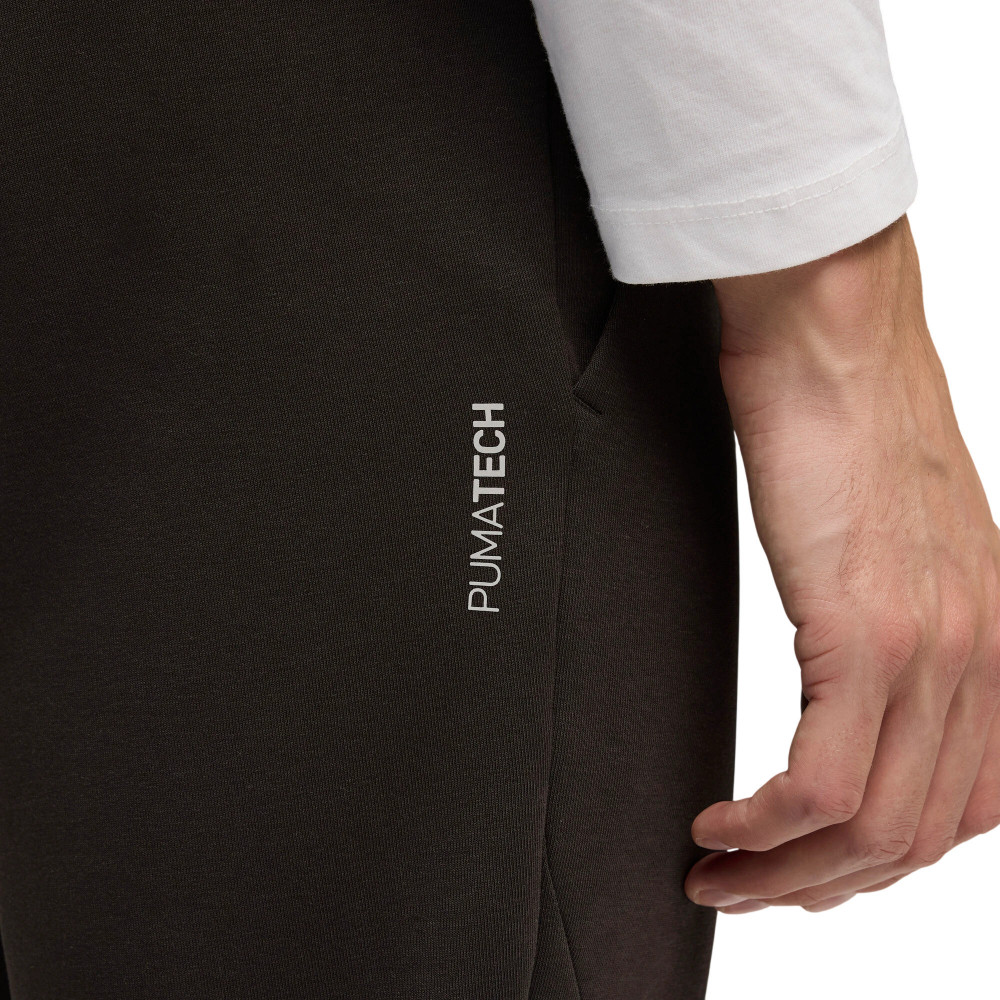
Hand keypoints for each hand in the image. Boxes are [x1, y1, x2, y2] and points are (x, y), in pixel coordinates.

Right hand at [686, 216, 999, 914]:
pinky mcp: (864, 628)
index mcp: (995, 636)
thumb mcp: (900, 537)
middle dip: (825, 888)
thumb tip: (845, 680)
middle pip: (919, 835)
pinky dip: (764, 828)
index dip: (887, 863)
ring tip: (721, 874)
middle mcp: (982, 654)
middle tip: (749, 892)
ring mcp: (930, 646)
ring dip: (789, 874)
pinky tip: (717, 825)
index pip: (971, 805)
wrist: (831, 328)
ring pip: (877, 828)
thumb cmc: (846, 412)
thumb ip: (894, 618)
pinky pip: (821, 781)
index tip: (813, 870)